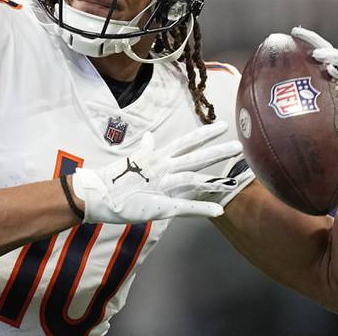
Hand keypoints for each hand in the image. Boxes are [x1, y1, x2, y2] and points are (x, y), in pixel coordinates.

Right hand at [71, 122, 242, 223]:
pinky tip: (218, 210)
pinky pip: (184, 206)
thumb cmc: (114, 177)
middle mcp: (162, 167)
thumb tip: (149, 136)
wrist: (98, 194)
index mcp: (157, 157)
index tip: (222, 126)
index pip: (185, 142)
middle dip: (217, 151)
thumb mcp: (132, 158)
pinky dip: (202, 208)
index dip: (204, 134)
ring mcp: (162, 185)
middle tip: (239, 145)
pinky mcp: (159, 205)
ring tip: (235, 178)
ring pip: (193, 178)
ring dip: (215, 178)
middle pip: (195, 157)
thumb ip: (145, 148)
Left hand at [291, 26, 337, 173]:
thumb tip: (245, 106)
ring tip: (331, 70)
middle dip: (330, 53)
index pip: (321, 52)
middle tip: (316, 55)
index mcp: (329, 78)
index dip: (310, 40)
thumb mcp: (301, 116)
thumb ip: (281, 108)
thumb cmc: (321, 131)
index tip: (293, 32)